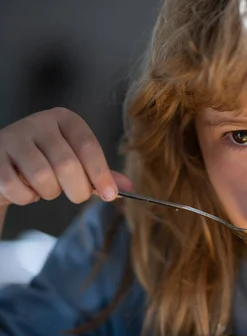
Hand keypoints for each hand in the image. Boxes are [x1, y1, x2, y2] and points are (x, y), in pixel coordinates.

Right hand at [0, 107, 130, 207]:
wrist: (4, 160)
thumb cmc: (47, 159)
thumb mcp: (75, 159)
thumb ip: (99, 173)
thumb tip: (127, 188)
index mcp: (65, 119)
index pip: (88, 146)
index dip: (101, 173)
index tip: (110, 195)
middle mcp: (38, 123)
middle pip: (67, 164)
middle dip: (78, 189)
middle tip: (77, 195)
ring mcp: (13, 138)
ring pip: (42, 177)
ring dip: (50, 193)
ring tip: (47, 189)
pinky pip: (15, 187)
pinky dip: (25, 197)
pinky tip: (26, 190)